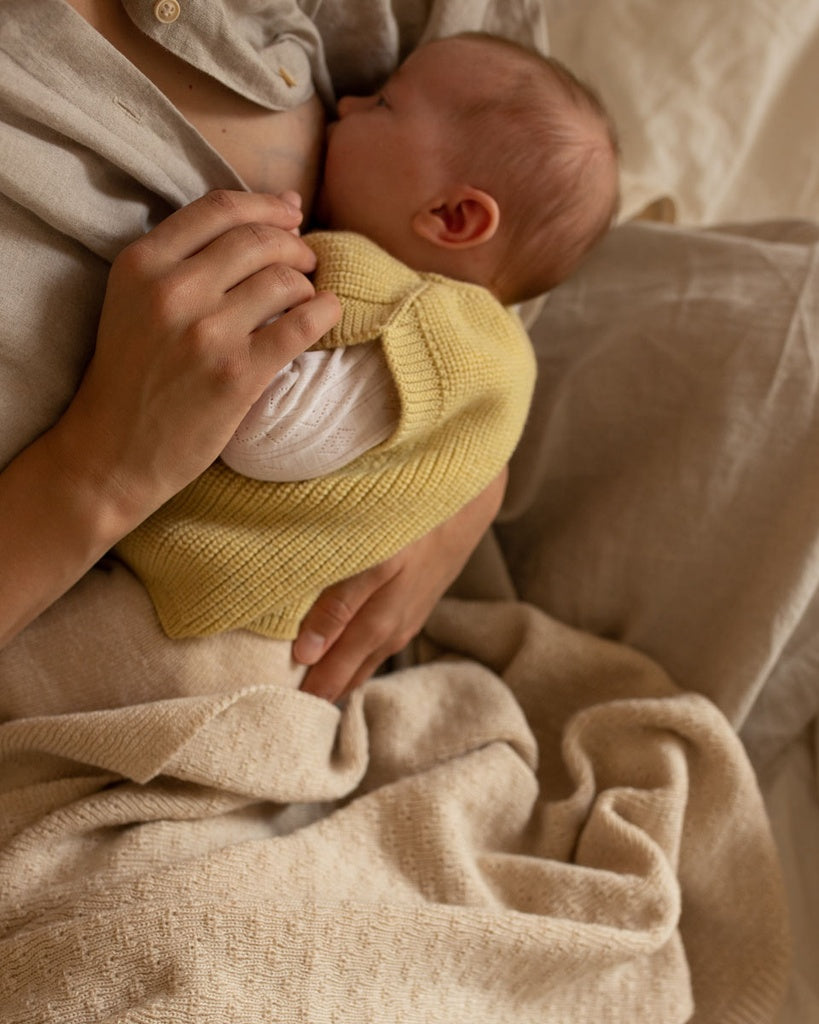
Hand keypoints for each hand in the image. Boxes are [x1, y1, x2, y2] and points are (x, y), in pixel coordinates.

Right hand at [53, 189, 340, 530]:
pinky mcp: (238, 374)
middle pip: (259, 240)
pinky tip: (327, 314)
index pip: (219, 207)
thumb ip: (187, 257)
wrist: (111, 454)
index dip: (267, 205)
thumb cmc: (130, 375)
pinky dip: (325, 312)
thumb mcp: (133, 300)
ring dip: (306, 283)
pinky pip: (303, 324)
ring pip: (284, 280)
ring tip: (304, 297)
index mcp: (142, 264)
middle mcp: (172, 291)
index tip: (291, 213)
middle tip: (306, 260)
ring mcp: (207, 333)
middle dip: (294, 244)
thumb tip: (280, 209)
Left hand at [294, 469, 507, 701]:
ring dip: (337, 673)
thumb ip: (339, 606)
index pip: (332, 678)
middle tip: (281, 710)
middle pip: (348, 677)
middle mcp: (391, 634)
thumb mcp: (374, 563)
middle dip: (318, 693)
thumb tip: (307, 655)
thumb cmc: (415, 527)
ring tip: (305, 686)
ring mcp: (404, 621)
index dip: (304, 697)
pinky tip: (341, 648)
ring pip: (363, 660)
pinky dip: (354, 652)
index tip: (273, 712)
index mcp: (377, 629)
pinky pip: (375, 643)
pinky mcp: (411, 605)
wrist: (467, 503)